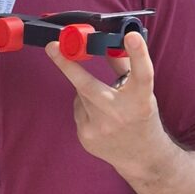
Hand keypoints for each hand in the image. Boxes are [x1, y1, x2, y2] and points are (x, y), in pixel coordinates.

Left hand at [44, 26, 171, 185]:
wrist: (142, 157)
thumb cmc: (141, 116)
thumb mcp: (142, 92)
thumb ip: (126, 66)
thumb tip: (108, 39)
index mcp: (141, 100)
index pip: (142, 74)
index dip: (138, 54)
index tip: (132, 36)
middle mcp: (121, 114)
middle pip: (89, 86)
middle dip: (67, 65)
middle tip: (52, 47)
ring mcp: (101, 129)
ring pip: (81, 95)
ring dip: (87, 90)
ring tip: (105, 102)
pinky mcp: (86, 137)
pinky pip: (77, 109)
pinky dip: (84, 106)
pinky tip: (100, 117)